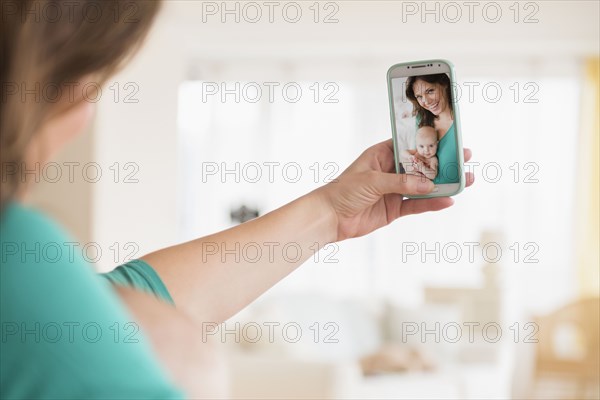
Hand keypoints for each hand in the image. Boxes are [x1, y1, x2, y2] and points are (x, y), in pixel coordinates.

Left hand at [317, 139, 473, 240]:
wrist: (329, 218)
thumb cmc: (343, 191)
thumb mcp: (372, 181)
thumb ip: (401, 182)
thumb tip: (428, 184)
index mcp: (381, 154)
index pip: (409, 144)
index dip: (429, 141)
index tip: (449, 138)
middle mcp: (390, 171)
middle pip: (421, 165)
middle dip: (442, 163)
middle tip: (464, 158)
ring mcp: (393, 190)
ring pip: (423, 186)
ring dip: (442, 184)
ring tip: (465, 180)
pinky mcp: (394, 209)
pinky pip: (417, 205)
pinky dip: (432, 203)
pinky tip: (448, 200)